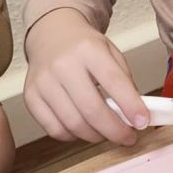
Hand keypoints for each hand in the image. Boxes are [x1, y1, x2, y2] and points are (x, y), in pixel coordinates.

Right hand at [24, 9, 147, 144]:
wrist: (51, 34)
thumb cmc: (84, 47)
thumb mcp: (110, 52)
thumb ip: (125, 81)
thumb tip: (137, 115)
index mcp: (88, 49)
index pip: (114, 82)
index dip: (131, 106)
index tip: (142, 122)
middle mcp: (63, 64)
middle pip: (92, 110)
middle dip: (115, 130)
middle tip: (127, 137)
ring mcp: (43, 82)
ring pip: (73, 124)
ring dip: (96, 136)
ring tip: (106, 132)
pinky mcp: (30, 97)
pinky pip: (55, 129)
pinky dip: (73, 136)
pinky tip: (83, 128)